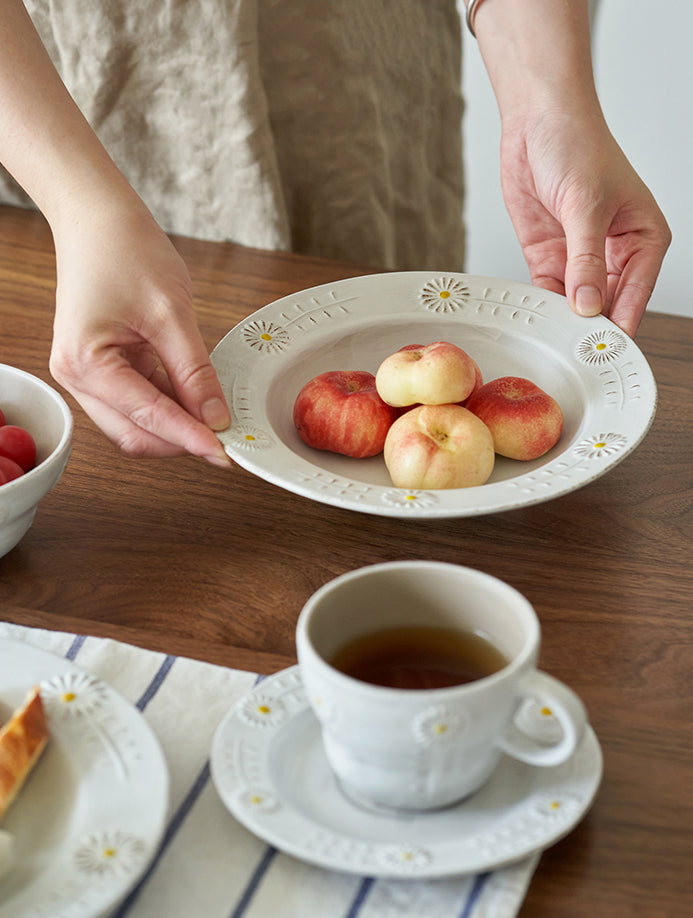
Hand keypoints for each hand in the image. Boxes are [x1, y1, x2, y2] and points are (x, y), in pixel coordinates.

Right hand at [49, 201, 230, 463]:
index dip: (190, 438)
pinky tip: (196, 399)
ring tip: (215, 415)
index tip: (225, 453)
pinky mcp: (101, 370)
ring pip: (136, 425)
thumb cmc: (124, 250)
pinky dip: (168, 406)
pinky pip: (138, 403)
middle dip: (181, 440)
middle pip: (136, 435)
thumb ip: (195, 372)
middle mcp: (76, 376)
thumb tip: (215, 417)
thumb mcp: (171, 313)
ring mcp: (86, 376)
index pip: (148, 418)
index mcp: (86, 362)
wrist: (98, 218)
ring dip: (176, 425)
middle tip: (226, 439)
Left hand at [500, 108, 670, 335]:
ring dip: (566, 319)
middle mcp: (615, 252)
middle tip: (579, 351)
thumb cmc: (578, 144)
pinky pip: (549, 290)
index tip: (607, 347)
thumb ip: (585, 259)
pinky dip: (544, 305)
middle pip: (608, 303)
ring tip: (557, 340)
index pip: (637, 292)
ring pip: (577, 302)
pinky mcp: (550, 256)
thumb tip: (588, 303)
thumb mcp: (586, 205)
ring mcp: (580, 256)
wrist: (536, 121)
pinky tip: (539, 318)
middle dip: (593, 325)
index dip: (622, 321)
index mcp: (643, 237)